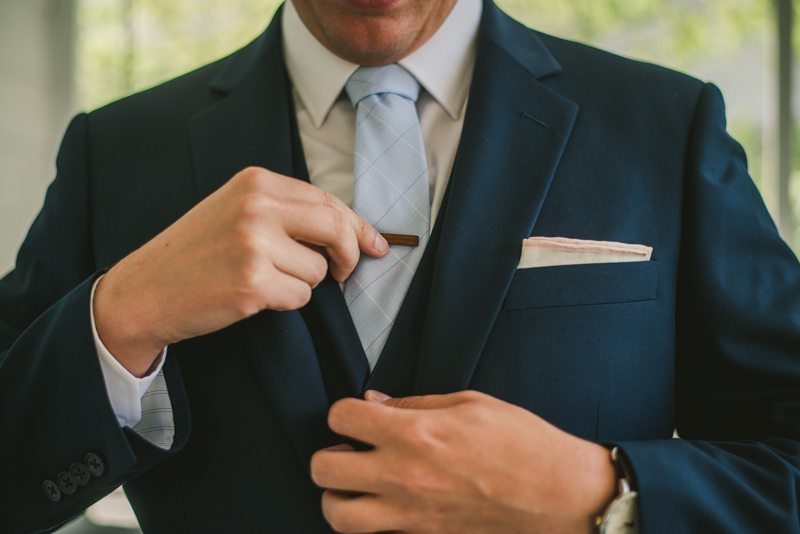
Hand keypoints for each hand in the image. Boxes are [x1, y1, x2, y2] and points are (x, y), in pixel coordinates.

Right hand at [94, 167, 387, 375]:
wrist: (146, 289)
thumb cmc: (196, 253)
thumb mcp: (236, 210)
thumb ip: (287, 212)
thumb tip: (351, 230)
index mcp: (256, 181)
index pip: (327, 201)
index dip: (358, 226)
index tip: (377, 245)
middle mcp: (257, 206)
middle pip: (336, 229)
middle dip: (349, 255)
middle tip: (343, 272)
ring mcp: (254, 244)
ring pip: (319, 270)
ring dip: (301, 283)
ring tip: (262, 279)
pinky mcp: (253, 282)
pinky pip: (301, 298)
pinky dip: (285, 302)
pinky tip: (253, 296)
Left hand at [311, 390, 616, 533]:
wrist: (559, 494)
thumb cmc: (521, 442)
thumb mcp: (468, 403)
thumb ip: (414, 404)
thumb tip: (375, 402)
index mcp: (414, 434)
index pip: (341, 418)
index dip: (343, 412)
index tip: (356, 415)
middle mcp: (403, 476)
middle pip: (324, 469)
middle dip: (329, 454)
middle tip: (350, 449)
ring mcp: (411, 514)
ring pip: (338, 515)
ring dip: (337, 496)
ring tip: (355, 483)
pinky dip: (368, 520)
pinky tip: (385, 503)